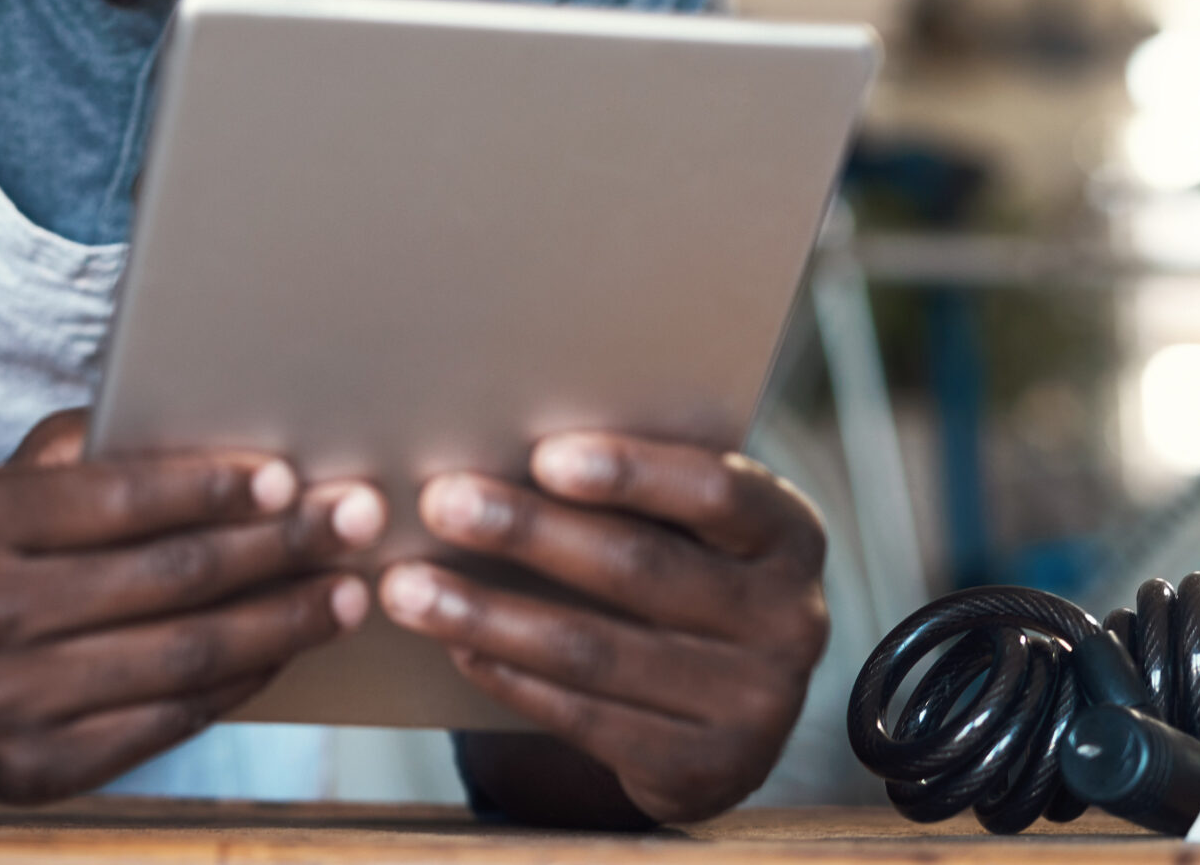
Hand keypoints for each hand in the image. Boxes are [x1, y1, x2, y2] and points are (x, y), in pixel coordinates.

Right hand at [0, 409, 385, 802]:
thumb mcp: (16, 481)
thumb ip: (94, 447)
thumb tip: (212, 424)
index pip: (118, 499)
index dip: (211, 488)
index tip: (290, 477)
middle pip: (166, 578)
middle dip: (275, 549)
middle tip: (352, 522)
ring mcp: (10, 701)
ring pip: (181, 656)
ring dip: (280, 623)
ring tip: (345, 594)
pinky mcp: (40, 769)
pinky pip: (169, 721)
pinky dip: (241, 681)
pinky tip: (288, 649)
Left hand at [379, 433, 827, 824]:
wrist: (729, 707)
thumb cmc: (686, 568)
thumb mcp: (693, 524)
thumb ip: (639, 486)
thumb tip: (503, 428)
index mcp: (790, 532)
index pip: (716, 489)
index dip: (631, 472)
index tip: (541, 453)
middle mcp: (791, 619)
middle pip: (639, 568)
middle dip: (529, 532)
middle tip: (439, 501)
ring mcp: (754, 705)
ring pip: (596, 651)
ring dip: (488, 614)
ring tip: (408, 587)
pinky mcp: (703, 771)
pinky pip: (586, 719)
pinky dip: (510, 678)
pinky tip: (455, 647)